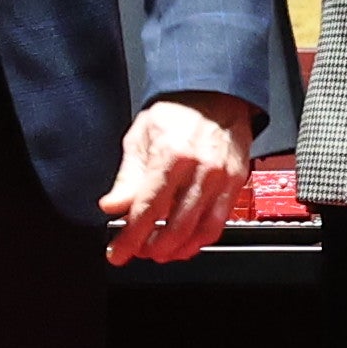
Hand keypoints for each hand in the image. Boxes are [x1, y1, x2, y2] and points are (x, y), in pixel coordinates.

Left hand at [105, 92, 258, 262]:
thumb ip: (127, 177)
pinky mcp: (235, 183)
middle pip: (174, 227)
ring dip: (176, 249)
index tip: (117, 253)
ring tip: (159, 253)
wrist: (216, 94)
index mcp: (171, 155)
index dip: (130, 238)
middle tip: (137, 252)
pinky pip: (219, 223)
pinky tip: (185, 243)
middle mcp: (199, 169)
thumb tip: (111, 206)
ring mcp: (221, 178)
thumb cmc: (178, 112)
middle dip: (152, 248)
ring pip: (199, 230)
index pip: (147, 209)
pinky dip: (200, 240)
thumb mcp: (141, 137)